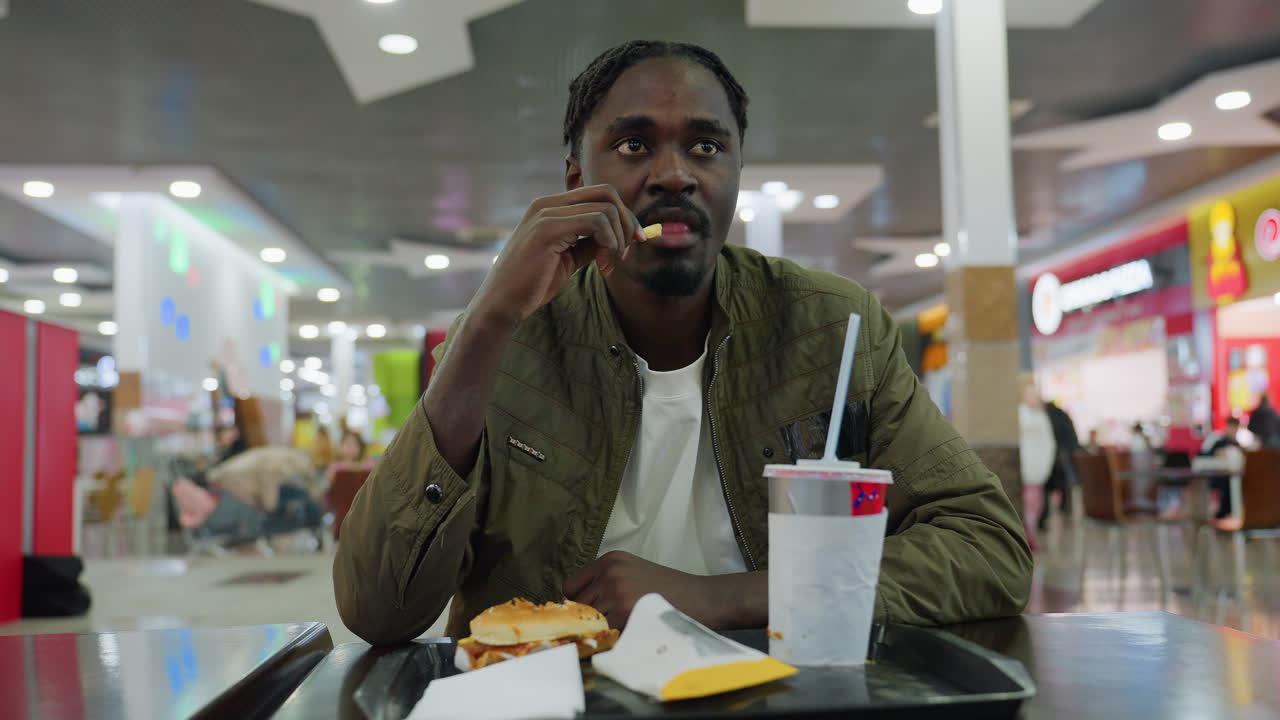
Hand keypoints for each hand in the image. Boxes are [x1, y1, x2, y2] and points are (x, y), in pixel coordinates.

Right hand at [472, 184, 645, 326]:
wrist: (502, 304)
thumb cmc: (533, 284)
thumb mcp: (569, 259)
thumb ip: (590, 244)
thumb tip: (621, 238)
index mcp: (550, 207)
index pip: (599, 194)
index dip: (624, 215)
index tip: (633, 242)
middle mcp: (547, 203)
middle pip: (606, 193)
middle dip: (627, 221)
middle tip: (627, 251)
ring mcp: (545, 213)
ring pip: (605, 208)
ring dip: (618, 238)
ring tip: (609, 264)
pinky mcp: (546, 229)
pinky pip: (595, 222)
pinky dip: (609, 243)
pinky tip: (602, 265)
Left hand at [564, 551, 718, 628]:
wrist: (703, 597)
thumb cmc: (673, 590)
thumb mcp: (635, 573)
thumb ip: (607, 583)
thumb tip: (578, 609)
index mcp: (610, 560)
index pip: (571, 586)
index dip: (578, 603)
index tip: (589, 613)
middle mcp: (609, 573)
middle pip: (578, 606)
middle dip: (590, 619)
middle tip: (612, 625)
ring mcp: (616, 592)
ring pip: (590, 622)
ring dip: (602, 631)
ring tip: (625, 629)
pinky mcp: (625, 613)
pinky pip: (606, 634)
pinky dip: (614, 639)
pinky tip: (632, 634)